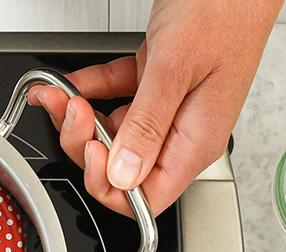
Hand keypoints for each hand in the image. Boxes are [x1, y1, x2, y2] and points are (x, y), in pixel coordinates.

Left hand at [29, 0, 282, 215]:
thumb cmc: (224, 7)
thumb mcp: (176, 65)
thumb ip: (149, 124)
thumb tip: (124, 176)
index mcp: (196, 141)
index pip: (147, 198)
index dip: (110, 186)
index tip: (91, 151)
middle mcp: (183, 130)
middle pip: (123, 167)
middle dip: (86, 145)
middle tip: (74, 112)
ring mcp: (170, 104)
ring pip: (115, 131)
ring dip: (81, 116)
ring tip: (61, 94)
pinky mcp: (159, 77)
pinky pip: (116, 95)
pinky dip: (91, 89)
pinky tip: (72, 83)